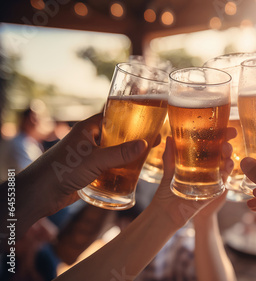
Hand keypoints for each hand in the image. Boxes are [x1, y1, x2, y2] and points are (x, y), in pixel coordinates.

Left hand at [26, 113, 148, 216]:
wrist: (40, 194)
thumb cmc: (62, 169)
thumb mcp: (95, 160)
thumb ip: (120, 153)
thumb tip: (145, 144)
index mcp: (87, 129)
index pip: (112, 116)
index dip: (130, 116)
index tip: (149, 120)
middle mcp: (89, 140)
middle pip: (116, 135)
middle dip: (133, 138)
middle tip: (154, 139)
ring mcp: (89, 157)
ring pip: (114, 153)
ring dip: (128, 156)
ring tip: (148, 157)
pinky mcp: (89, 172)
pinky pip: (110, 167)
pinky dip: (121, 169)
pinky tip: (134, 174)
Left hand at [151, 127, 235, 227]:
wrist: (166, 211)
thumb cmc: (167, 190)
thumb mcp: (169, 169)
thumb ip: (170, 154)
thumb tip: (169, 136)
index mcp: (199, 159)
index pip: (212, 143)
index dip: (220, 134)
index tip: (226, 126)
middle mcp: (208, 167)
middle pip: (222, 151)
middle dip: (228, 142)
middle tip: (229, 135)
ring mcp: (212, 178)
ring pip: (226, 164)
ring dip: (228, 155)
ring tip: (226, 149)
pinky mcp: (213, 190)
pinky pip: (224, 180)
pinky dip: (227, 172)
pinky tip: (227, 165)